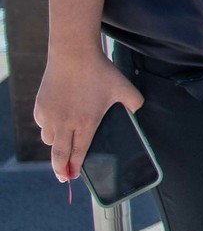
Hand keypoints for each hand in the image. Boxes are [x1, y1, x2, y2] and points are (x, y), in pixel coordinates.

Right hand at [33, 51, 142, 182]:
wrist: (73, 54)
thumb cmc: (100, 72)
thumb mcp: (125, 88)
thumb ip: (135, 104)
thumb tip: (135, 113)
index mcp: (86, 123)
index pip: (78, 153)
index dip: (75, 167)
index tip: (72, 177)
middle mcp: (64, 123)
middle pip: (59, 155)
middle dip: (60, 169)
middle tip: (64, 177)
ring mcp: (50, 115)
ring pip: (49, 140)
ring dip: (55, 146)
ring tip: (64, 146)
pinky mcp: (40, 106)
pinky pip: (43, 124)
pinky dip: (49, 128)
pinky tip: (57, 124)